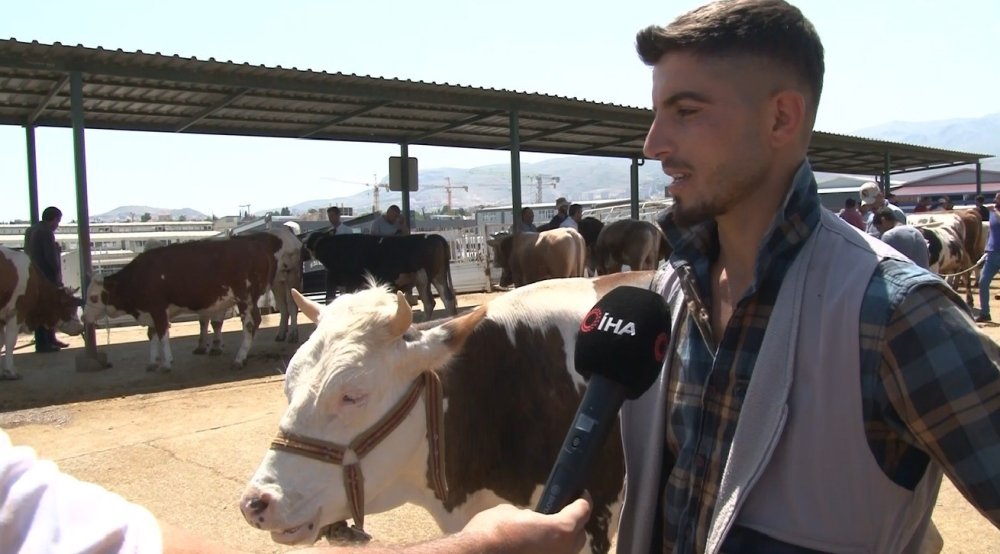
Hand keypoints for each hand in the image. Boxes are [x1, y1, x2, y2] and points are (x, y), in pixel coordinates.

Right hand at [460, 496, 590, 553]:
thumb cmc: (493, 530)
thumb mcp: (511, 513)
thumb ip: (529, 515)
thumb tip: (530, 519)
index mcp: (561, 530)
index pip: (582, 511)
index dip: (582, 500)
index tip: (580, 494)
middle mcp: (563, 551)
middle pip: (579, 535)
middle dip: (575, 523)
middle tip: (564, 512)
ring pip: (567, 551)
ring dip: (562, 541)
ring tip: (547, 531)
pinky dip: (548, 551)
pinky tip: (536, 546)